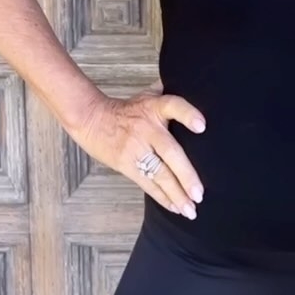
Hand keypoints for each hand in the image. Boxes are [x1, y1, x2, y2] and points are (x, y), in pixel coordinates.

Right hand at [70, 89, 206, 218]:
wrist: (92, 119)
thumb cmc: (127, 109)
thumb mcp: (148, 95)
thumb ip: (168, 93)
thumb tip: (194, 85)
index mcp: (154, 107)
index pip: (173, 106)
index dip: (188, 115)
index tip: (202, 126)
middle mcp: (147, 128)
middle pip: (170, 152)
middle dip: (186, 175)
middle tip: (199, 193)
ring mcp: (136, 148)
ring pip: (159, 174)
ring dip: (176, 194)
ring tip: (191, 209)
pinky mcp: (126, 165)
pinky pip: (147, 184)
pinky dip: (162, 197)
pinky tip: (176, 207)